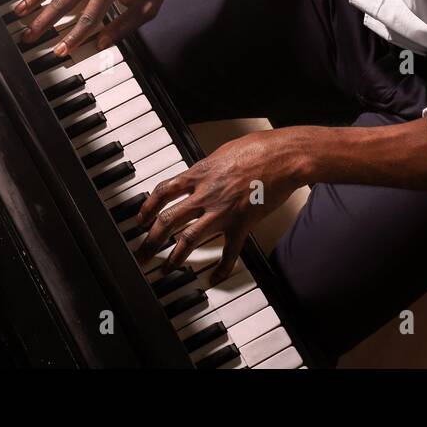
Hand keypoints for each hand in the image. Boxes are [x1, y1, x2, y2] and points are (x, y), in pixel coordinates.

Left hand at [135, 129, 309, 283]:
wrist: (284, 158)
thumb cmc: (259, 148)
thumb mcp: (224, 150)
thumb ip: (208, 165)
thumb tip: (200, 171)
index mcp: (200, 173)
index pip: (163, 192)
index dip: (148, 208)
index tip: (142, 220)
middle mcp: (206, 194)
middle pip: (168, 220)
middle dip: (151, 240)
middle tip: (142, 253)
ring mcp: (222, 212)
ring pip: (189, 239)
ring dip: (174, 258)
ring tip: (166, 269)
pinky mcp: (241, 225)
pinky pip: (228, 252)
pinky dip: (221, 268)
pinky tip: (214, 278)